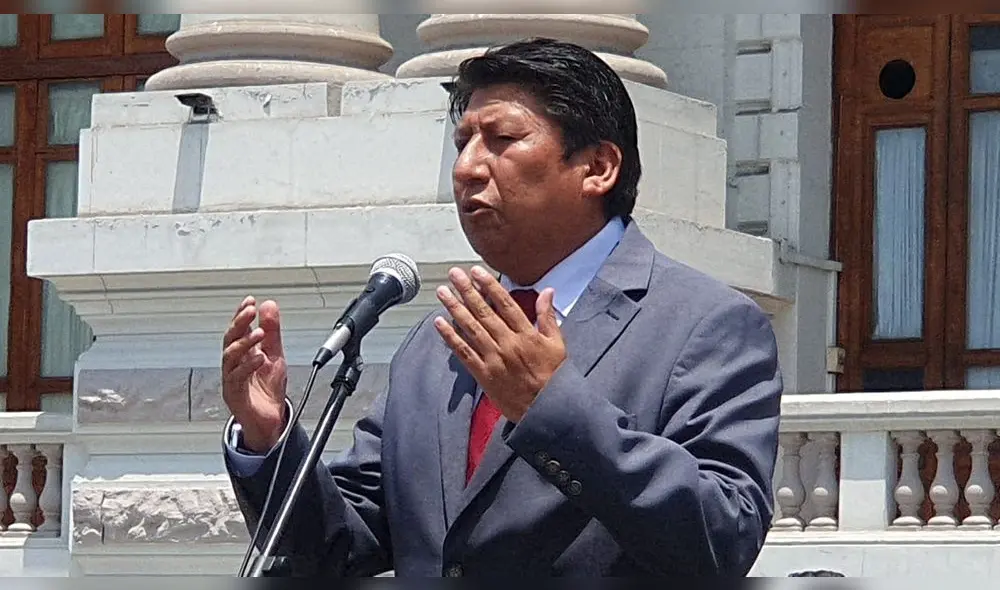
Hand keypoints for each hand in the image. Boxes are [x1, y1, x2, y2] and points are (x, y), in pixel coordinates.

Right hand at [221, 296, 288, 452]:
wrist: (271, 420)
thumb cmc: (268, 389)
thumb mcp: (275, 354)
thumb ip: (272, 331)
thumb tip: (268, 304)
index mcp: (243, 353)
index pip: (239, 329)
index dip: (241, 314)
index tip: (250, 300)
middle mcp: (234, 364)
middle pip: (230, 339)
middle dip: (239, 323)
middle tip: (249, 310)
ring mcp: (231, 379)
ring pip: (230, 356)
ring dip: (244, 343)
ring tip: (259, 332)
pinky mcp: (233, 394)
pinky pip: (236, 378)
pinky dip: (248, 366)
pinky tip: (259, 358)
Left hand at [433, 266, 566, 421]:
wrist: (546, 410)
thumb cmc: (553, 376)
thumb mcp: (557, 344)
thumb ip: (548, 316)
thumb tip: (548, 291)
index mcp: (526, 334)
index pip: (505, 304)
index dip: (489, 286)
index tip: (476, 272)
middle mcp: (508, 343)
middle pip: (483, 312)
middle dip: (466, 291)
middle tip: (453, 275)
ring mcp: (494, 359)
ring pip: (470, 329)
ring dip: (454, 308)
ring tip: (442, 293)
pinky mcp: (483, 374)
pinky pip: (464, 352)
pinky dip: (450, 337)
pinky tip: (439, 323)